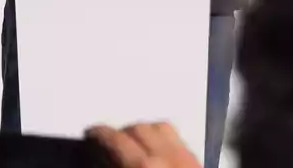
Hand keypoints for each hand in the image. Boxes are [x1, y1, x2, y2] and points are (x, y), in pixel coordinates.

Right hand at [86, 122, 201, 167]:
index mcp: (145, 165)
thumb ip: (118, 163)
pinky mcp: (200, 160)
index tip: (92, 132)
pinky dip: (165, 138)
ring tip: (134, 142)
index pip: (116, 139)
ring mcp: (187, 156)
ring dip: (146, 130)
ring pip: (163, 127)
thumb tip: (109, 156)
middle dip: (122, 131)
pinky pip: (180, 138)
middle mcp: (167, 155)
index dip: (100, 133)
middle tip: (111, 141)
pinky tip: (160, 149)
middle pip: (139, 127)